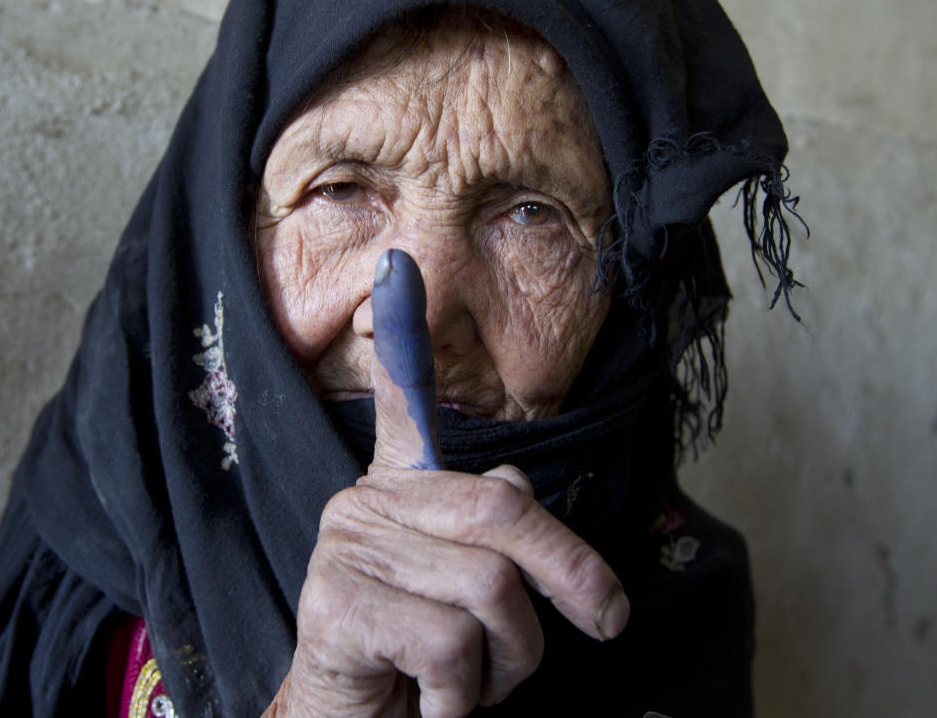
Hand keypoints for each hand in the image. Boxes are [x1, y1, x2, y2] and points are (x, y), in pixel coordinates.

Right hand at [267, 296, 627, 715]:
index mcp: (401, 493)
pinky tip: (431, 700)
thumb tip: (517, 484)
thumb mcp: (470, 595)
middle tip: (602, 622)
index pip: (403, 406)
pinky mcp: (334, 605)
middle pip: (502, 511)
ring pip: (489, 590)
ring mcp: (345, 550)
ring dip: (510, 662)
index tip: (400, 262)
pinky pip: (450, 644)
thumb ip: (492, 535)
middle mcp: (364, 505)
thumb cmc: (423, 663)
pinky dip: (464, 694)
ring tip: (473, 681)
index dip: (403, 333)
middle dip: (573, 574)